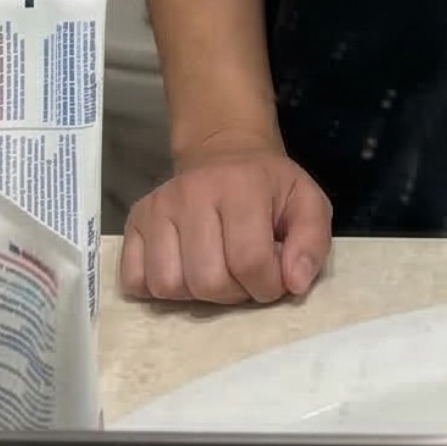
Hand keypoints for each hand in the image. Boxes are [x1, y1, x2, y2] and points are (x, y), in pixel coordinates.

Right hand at [121, 136, 332, 305]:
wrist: (224, 152)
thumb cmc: (268, 187)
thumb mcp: (306, 203)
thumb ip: (312, 242)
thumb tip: (294, 283)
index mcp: (242, 185)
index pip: (250, 261)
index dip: (267, 285)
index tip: (274, 277)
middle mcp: (193, 192)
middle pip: (208, 281)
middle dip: (233, 293)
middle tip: (243, 275)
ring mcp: (158, 206)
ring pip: (169, 285)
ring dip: (195, 294)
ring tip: (214, 270)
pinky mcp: (134, 221)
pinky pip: (135, 280)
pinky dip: (158, 288)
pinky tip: (183, 268)